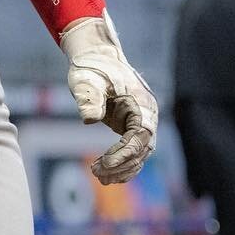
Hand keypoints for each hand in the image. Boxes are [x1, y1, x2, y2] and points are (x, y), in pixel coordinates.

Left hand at [59, 10, 158, 184]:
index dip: (124, 153)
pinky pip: (131, 151)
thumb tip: (89, 119)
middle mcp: (146, 116)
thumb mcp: (87, 80)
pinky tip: (105, 174)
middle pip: (142, 150)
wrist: (96, 57)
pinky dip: (121, 164)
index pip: (140, 136)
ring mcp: (140, 122)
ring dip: (121, 169)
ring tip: (99, 177)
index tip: (105, 163)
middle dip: (121, 165)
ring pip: (138, 155)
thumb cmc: (92, 67)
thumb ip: (90, 98)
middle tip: (97, 173)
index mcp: (142, 104)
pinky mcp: (131, 127)